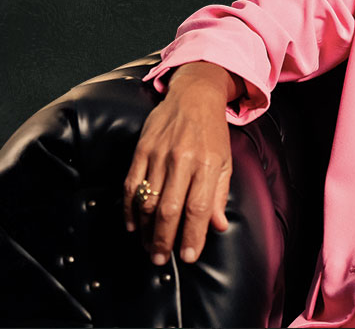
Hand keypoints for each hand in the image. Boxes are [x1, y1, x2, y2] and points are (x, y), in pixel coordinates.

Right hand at [123, 62, 237, 265]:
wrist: (193, 95)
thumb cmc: (212, 132)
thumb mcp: (225, 161)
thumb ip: (220, 195)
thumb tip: (217, 226)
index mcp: (207, 164)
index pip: (198, 207)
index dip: (193, 235)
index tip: (189, 256)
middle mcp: (182, 160)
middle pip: (169, 208)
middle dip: (164, 240)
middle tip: (161, 259)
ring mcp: (158, 154)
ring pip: (148, 200)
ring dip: (146, 229)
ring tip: (149, 247)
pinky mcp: (141, 149)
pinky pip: (131, 184)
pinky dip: (129, 208)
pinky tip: (133, 225)